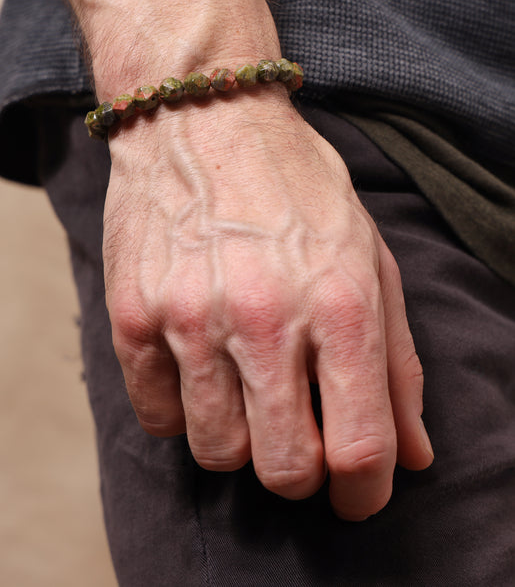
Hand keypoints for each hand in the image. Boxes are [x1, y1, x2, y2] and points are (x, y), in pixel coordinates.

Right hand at [103, 89, 432, 520]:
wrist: (206, 120)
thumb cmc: (298, 189)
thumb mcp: (370, 260)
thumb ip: (396, 364)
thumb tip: (411, 457)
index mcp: (340, 304)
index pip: (361, 448)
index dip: (365, 492)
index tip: (356, 492)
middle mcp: (264, 317)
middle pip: (284, 468)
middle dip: (300, 471)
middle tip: (299, 438)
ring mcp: (190, 317)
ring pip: (216, 451)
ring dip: (239, 439)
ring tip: (244, 389)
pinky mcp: (133, 316)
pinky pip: (158, 417)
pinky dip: (184, 411)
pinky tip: (199, 369)